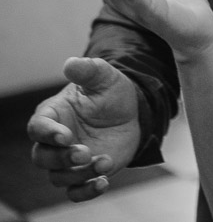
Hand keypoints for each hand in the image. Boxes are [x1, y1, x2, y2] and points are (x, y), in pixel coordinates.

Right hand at [26, 57, 140, 201]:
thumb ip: (88, 70)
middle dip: (61, 157)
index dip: (47, 133)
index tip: (65, 135)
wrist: (131, 112)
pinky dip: (85, 192)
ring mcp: (68, 160)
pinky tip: (103, 183)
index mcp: (53, 116)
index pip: (37, 128)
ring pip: (58, 176)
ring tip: (104, 162)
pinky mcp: (84, 174)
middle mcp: (54, 142)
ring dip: (78, 174)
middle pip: (42, 157)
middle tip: (84, 151)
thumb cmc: (110, 93)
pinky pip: (75, 192)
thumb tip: (70, 63)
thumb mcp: (104, 77)